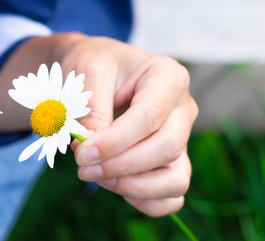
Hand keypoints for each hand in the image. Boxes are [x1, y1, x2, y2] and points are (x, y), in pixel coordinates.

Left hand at [57, 35, 197, 216]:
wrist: (95, 68)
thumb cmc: (93, 63)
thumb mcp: (87, 71)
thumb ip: (92, 109)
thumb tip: (89, 149)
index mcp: (169, 77)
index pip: (149, 118)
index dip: (115, 142)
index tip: (81, 153)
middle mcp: (183, 108)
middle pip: (167, 148)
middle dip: (121, 166)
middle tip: (83, 168)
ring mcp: (181, 136)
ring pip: (176, 178)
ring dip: (134, 187)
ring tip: (96, 177)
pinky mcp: (172, 160)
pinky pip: (172, 194)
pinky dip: (147, 201)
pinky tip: (115, 187)